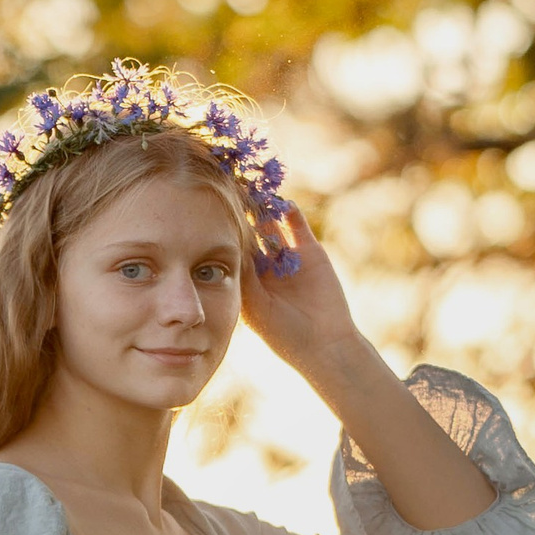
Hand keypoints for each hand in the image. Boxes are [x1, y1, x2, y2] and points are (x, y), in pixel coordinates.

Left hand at [239, 207, 360, 374]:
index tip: (210, 215)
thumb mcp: (256, 307)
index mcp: (247, 282)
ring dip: (264, 210)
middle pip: (250, 234)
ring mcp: (287, 258)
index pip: (232, 251)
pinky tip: (282, 202)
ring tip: (254, 191)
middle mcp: (265, 268)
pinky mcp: (310, 251)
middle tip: (229, 192)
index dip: (224, 234)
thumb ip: (244, 279)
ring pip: (272, 226)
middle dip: (242, 216)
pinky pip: (297, 226)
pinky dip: (290, 212)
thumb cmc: (284, 334)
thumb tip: (226, 248)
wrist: (324, 343)